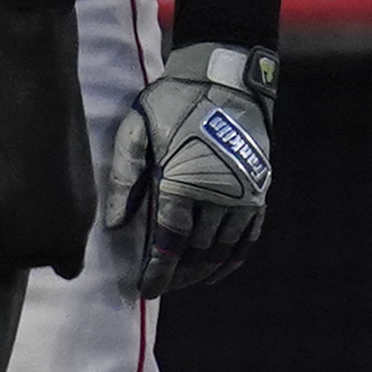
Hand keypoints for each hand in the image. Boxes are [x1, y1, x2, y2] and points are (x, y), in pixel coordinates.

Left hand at [106, 42, 274, 295]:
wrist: (226, 80)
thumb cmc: (173, 103)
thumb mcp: (136, 130)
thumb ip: (122, 177)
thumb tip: (113, 224)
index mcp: (183, 183)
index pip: (170, 242)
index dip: (158, 271)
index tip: (146, 291)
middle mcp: (218, 196)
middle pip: (195, 251)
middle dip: (176, 273)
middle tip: (158, 285)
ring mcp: (243, 197)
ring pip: (221, 250)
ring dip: (201, 271)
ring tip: (183, 281)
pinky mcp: (258, 193)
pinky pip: (247, 239)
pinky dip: (231, 260)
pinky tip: (216, 271)